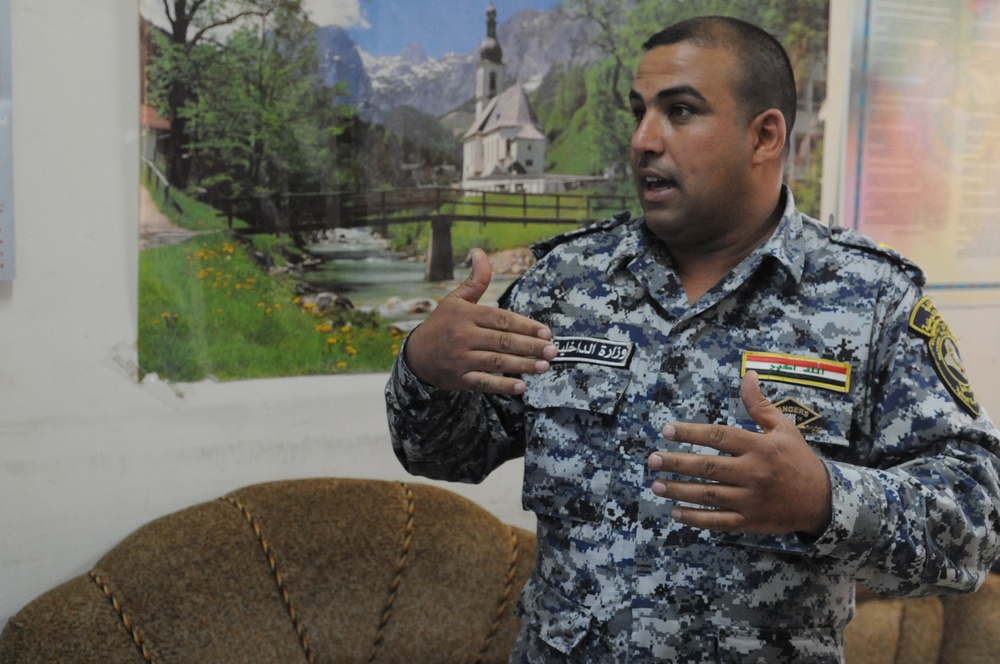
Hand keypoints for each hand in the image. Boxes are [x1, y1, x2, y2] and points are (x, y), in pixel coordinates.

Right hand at [404, 249, 556, 394]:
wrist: (416, 355)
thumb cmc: (442, 324)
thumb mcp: (456, 299)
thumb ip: (475, 280)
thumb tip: (480, 252)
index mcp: (466, 315)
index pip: (501, 319)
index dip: (525, 326)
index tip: (546, 332)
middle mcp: (463, 336)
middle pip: (502, 341)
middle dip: (530, 346)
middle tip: (553, 350)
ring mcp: (460, 359)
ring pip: (496, 362)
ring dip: (522, 365)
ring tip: (544, 366)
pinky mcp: (459, 379)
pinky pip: (483, 383)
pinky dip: (502, 385)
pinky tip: (521, 386)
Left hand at [647, 371, 831, 535]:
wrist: (823, 500)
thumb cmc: (798, 459)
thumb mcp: (784, 428)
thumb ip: (759, 405)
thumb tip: (747, 375)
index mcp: (759, 447)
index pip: (718, 436)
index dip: (691, 432)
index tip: (667, 430)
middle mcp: (753, 473)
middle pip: (708, 467)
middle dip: (677, 463)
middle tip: (652, 459)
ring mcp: (751, 500)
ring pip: (709, 495)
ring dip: (679, 490)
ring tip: (656, 484)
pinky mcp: (750, 521)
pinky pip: (719, 521)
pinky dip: (696, 519)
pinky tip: (675, 512)